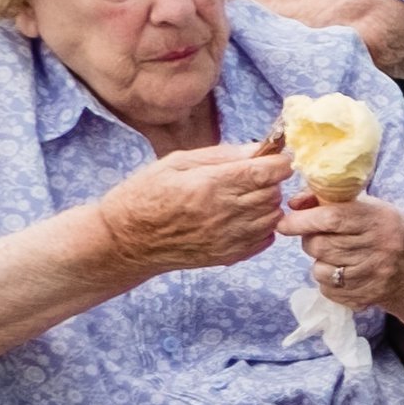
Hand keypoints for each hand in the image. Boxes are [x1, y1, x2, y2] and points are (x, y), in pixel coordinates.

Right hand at [95, 139, 288, 275]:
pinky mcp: (227, 256)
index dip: (278, 161)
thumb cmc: (144, 195)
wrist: (126, 241)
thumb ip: (219, 155)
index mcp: (210, 185)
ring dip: (267, 203)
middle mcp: (224, 214)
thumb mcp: (175, 162)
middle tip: (254, 174)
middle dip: (271, 180)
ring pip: (273, 217)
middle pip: (274, 193)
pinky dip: (262, 227)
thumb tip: (257, 147)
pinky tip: (243, 217)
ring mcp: (227, 239)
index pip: (266, 172)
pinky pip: (264, 240)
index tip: (274, 156)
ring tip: (247, 195)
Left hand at [281, 193, 403, 314]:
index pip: (333, 218)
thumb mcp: (365, 205)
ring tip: (333, 254)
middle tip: (316, 236)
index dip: (303, 221)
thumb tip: (294, 204)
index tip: (284, 223)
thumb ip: (328, 200)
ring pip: (321, 270)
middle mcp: (378, 248)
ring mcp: (374, 275)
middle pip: (322, 246)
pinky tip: (342, 271)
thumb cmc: (383, 227)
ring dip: (318, 261)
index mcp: (377, 219)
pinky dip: (327, 281)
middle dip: (309, 240)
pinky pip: (328, 290)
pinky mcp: (368, 297)